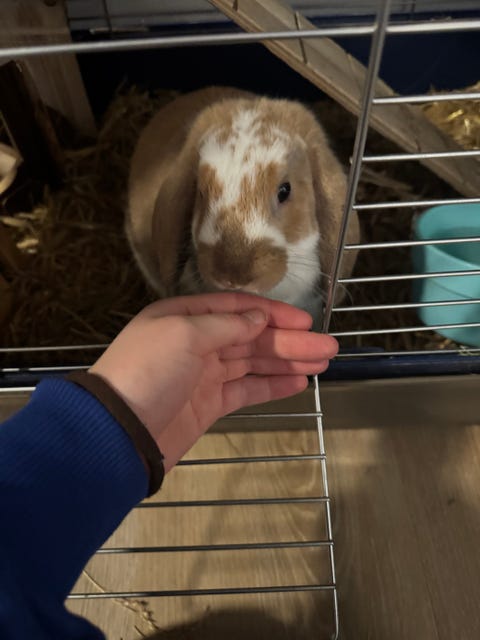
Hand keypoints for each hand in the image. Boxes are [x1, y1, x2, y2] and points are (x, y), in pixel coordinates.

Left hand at [90, 293, 337, 471]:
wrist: (118, 431)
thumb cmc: (147, 372)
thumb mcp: (183, 334)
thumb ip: (225, 325)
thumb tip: (258, 317)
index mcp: (185, 317)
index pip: (237, 308)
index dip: (272, 313)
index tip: (304, 320)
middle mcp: (196, 342)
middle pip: (251, 337)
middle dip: (290, 341)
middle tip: (328, 346)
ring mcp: (203, 376)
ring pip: (253, 364)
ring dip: (288, 361)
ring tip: (323, 362)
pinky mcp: (209, 405)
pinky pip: (246, 390)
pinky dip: (271, 386)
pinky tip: (298, 382)